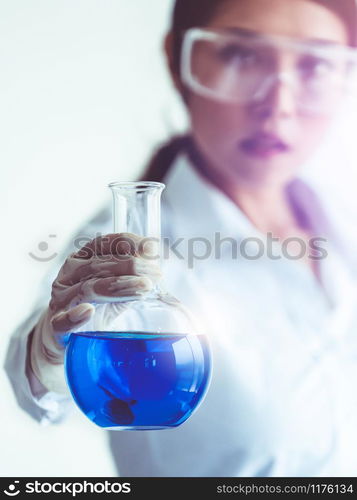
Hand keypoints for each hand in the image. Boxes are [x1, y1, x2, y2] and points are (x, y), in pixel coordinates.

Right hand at [30, 233, 160, 392]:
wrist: (70, 337)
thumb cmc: (98, 307)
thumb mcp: (119, 287)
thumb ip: (134, 274)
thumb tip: (155, 258)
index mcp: (82, 260)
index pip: (103, 244)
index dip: (128, 242)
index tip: (151, 247)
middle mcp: (69, 276)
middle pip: (99, 266)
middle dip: (131, 266)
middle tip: (156, 273)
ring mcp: (61, 301)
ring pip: (88, 289)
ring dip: (118, 286)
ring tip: (144, 287)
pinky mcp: (57, 327)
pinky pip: (62, 321)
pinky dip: (74, 316)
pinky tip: (88, 311)